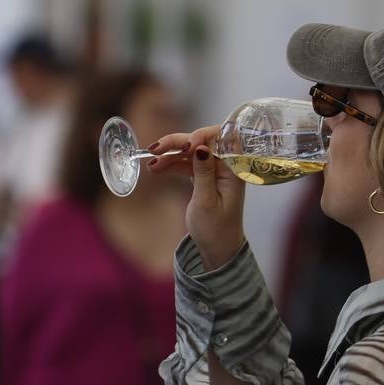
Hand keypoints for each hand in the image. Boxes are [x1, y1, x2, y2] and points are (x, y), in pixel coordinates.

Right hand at [146, 125, 245, 269]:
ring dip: (170, 155)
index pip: (220, 139)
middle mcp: (225, 165)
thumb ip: (203, 173)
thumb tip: (201, 147)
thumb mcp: (206, 201)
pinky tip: (156, 168)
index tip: (186, 146)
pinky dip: (171, 164)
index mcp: (233, 169)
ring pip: (190, 152)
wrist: (217, 247)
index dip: (202, 136)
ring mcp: (213, 170)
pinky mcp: (203, 176)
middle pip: (201, 142)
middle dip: (177, 143)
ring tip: (151, 163)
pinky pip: (186, 163)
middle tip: (155, 149)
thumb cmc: (216, 229)